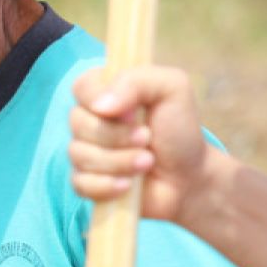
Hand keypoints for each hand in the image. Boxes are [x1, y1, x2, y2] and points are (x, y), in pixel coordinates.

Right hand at [68, 65, 211, 222]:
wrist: (188, 176)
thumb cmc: (179, 130)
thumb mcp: (172, 89)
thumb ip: (137, 80)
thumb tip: (100, 106)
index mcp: (105, 91)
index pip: (81, 87)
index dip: (101, 101)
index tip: (132, 113)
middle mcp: (90, 119)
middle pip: (77, 123)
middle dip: (117, 136)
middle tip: (147, 139)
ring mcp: (85, 151)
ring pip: (80, 155)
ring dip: (119, 161)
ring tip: (147, 162)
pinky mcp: (86, 181)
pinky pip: (80, 183)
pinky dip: (107, 185)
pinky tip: (128, 185)